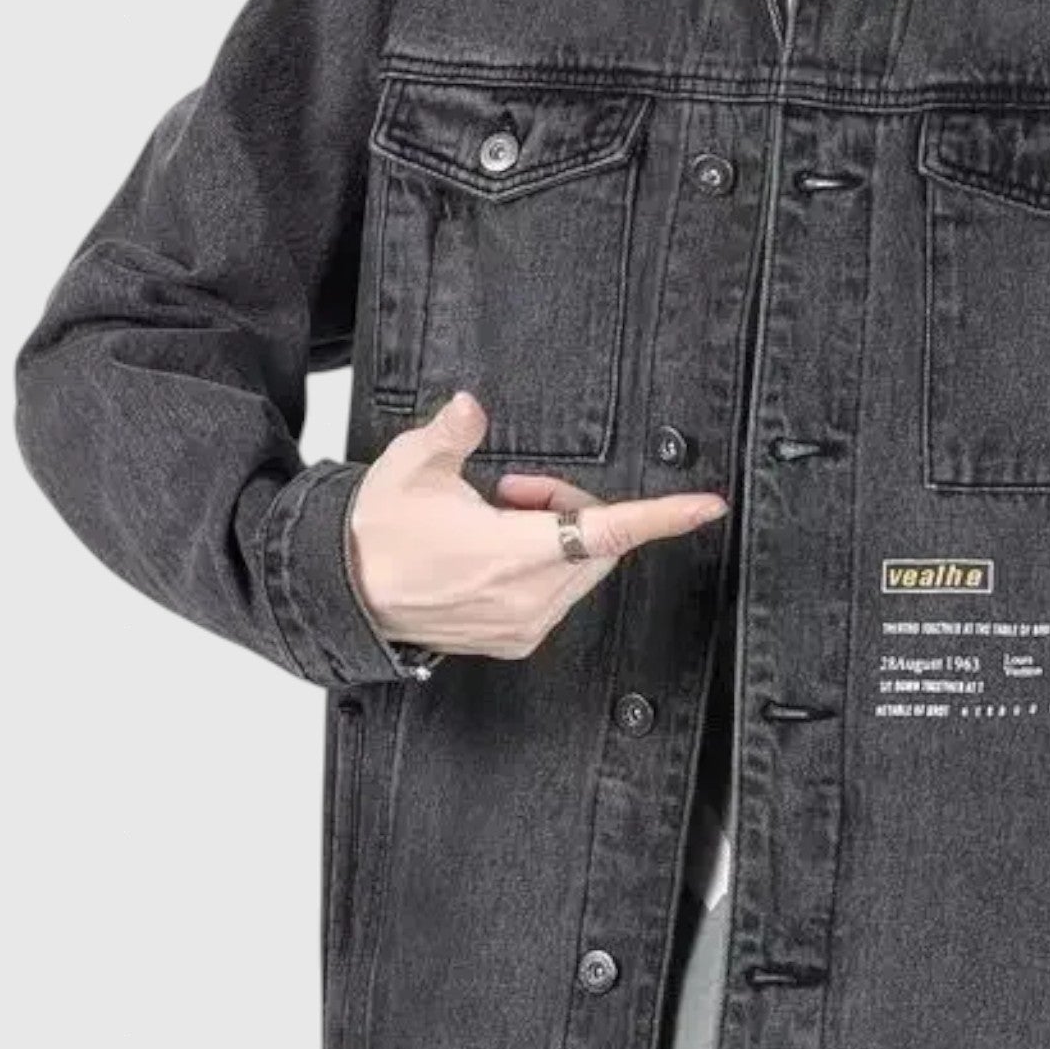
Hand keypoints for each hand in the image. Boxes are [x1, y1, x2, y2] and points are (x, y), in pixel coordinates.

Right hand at [344, 391, 728, 658]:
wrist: (345, 595)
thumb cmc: (377, 535)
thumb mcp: (411, 465)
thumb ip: (454, 432)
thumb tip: (473, 408)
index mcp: (512, 551)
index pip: (606, 530)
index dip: (661, 517)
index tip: (704, 507)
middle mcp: (526, 596)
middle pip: (596, 543)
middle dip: (573, 507)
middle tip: (515, 490)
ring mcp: (523, 624)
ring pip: (580, 569)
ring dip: (558, 537)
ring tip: (497, 521)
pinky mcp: (516, 640)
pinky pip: (559, 595)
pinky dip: (544, 568)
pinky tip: (495, 556)